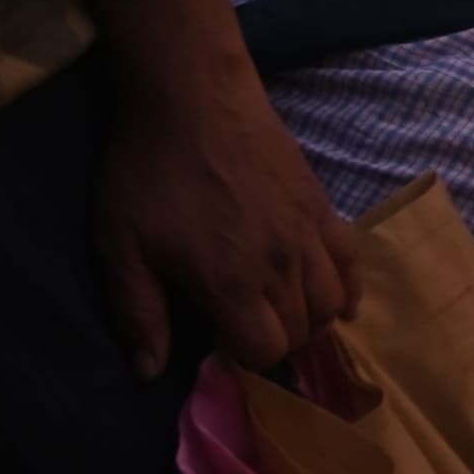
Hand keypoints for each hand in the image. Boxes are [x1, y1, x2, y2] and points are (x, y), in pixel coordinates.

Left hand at [90, 64, 361, 375]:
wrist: (194, 101)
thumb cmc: (149, 176)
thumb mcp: (121, 248)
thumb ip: (139, 313)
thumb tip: (149, 372)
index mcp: (231, 282)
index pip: (264, 349)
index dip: (244, 357)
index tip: (220, 344)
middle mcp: (282, 265)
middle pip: (301, 329)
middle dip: (276, 340)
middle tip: (246, 328)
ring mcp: (309, 234)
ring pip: (333, 301)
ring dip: (313, 319)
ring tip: (286, 315)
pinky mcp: (323, 207)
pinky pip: (352, 260)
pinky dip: (351, 287)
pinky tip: (340, 299)